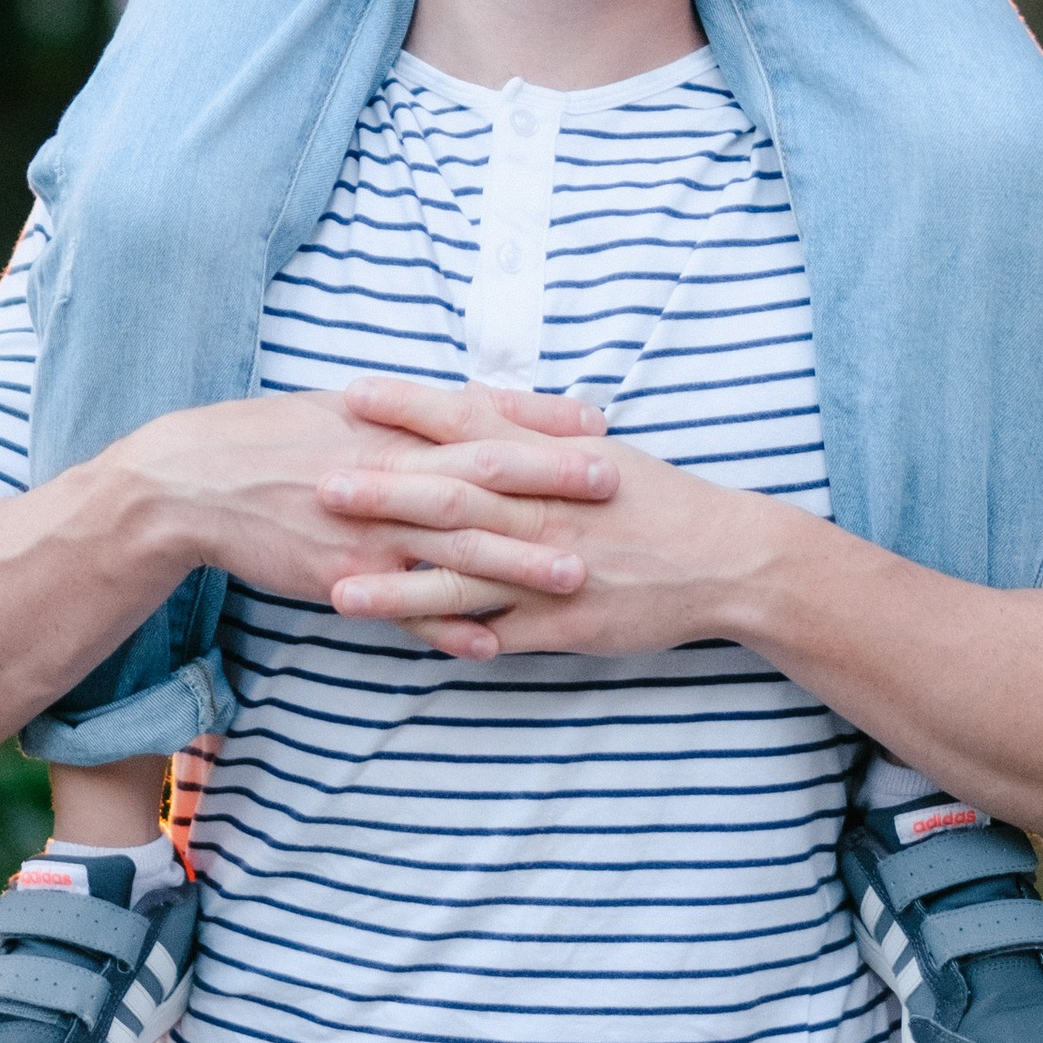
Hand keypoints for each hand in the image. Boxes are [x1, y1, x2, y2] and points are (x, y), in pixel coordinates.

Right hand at [129, 386, 607, 643]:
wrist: (198, 483)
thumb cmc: (279, 440)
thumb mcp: (349, 411)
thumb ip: (419, 412)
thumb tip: (481, 402)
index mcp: (391, 427)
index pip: (480, 418)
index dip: (541, 422)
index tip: (601, 423)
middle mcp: (387, 473)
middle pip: (481, 476)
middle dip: (549, 481)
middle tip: (614, 485)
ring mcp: (367, 529)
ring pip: (452, 548)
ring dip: (516, 562)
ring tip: (574, 574)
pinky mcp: (343, 578)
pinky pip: (404, 609)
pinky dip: (448, 627)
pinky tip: (491, 646)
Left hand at [324, 395, 764, 662]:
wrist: (723, 560)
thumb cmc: (653, 498)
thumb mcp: (591, 448)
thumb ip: (527, 425)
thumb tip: (470, 396)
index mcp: (547, 463)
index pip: (467, 426)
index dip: (409, 409)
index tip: (352, 394)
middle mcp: (543, 514)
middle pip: (453, 500)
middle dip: (384, 494)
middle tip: (319, 485)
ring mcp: (550, 574)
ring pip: (464, 580)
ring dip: (398, 585)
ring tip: (337, 590)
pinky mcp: (562, 626)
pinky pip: (500, 635)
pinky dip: (455, 641)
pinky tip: (406, 647)